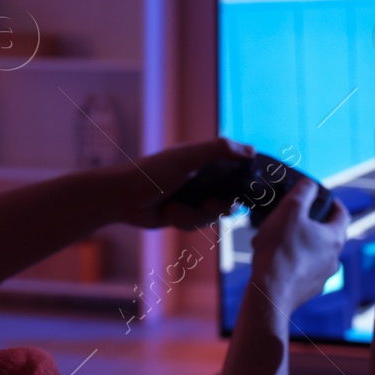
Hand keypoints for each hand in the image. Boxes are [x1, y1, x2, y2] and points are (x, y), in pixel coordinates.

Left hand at [119, 138, 255, 228]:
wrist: (122, 198)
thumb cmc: (152, 173)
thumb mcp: (188, 157)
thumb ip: (219, 150)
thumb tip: (252, 150)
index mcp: (204, 159)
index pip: (235, 167)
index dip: (245, 180)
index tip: (249, 191)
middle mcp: (201, 177)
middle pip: (229, 197)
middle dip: (221, 206)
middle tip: (210, 205)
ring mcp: (192, 197)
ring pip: (213, 215)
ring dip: (196, 216)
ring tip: (175, 210)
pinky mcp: (182, 214)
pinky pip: (197, 224)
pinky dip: (184, 221)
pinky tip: (169, 215)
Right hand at [248, 179, 349, 307]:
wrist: (270, 292)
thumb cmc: (281, 250)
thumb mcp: (290, 210)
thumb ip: (303, 192)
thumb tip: (310, 185)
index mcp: (334, 238)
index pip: (342, 214)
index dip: (333, 202)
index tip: (322, 196)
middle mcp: (334, 259)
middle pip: (327, 234)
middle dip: (311, 223)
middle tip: (294, 216)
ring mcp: (322, 277)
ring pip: (313, 253)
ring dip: (300, 243)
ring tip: (278, 238)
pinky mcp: (308, 290)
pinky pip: (302, 270)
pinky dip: (292, 261)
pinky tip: (274, 258)